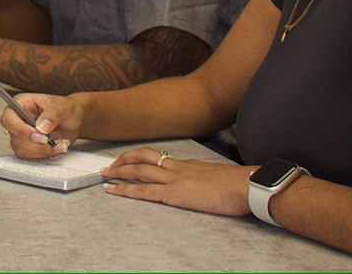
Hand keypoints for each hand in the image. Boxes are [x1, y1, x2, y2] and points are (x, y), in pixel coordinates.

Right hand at [0, 93, 82, 157]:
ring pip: (21, 149)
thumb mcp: (63, 106)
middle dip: (36, 143)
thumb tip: (41, 127)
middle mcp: (18, 119)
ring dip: (42, 151)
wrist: (74, 120)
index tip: (39, 136)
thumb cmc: (66, 108)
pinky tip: (56, 148)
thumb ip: (52, 114)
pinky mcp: (28, 146)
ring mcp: (22, 134)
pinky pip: (29, 156)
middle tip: (53, 141)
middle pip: (15, 137)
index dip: (20, 129)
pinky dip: (44, 155)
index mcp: (21, 104)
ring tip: (60, 144)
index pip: (8, 118)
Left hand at [101, 147, 258, 216]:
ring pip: (139, 171)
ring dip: (119, 172)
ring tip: (105, 175)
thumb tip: (205, 184)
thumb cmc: (239, 186)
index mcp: (188, 164)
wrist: (246, 186)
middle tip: (110, 165)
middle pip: (143, 157)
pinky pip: (143, 191)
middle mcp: (177, 168)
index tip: (131, 160)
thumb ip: (207, 179)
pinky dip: (125, 190)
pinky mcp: (173, 194)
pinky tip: (113, 191)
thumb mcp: (219, 178)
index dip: (142, 158)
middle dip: (124, 160)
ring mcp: (174, 179)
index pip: (159, 157)